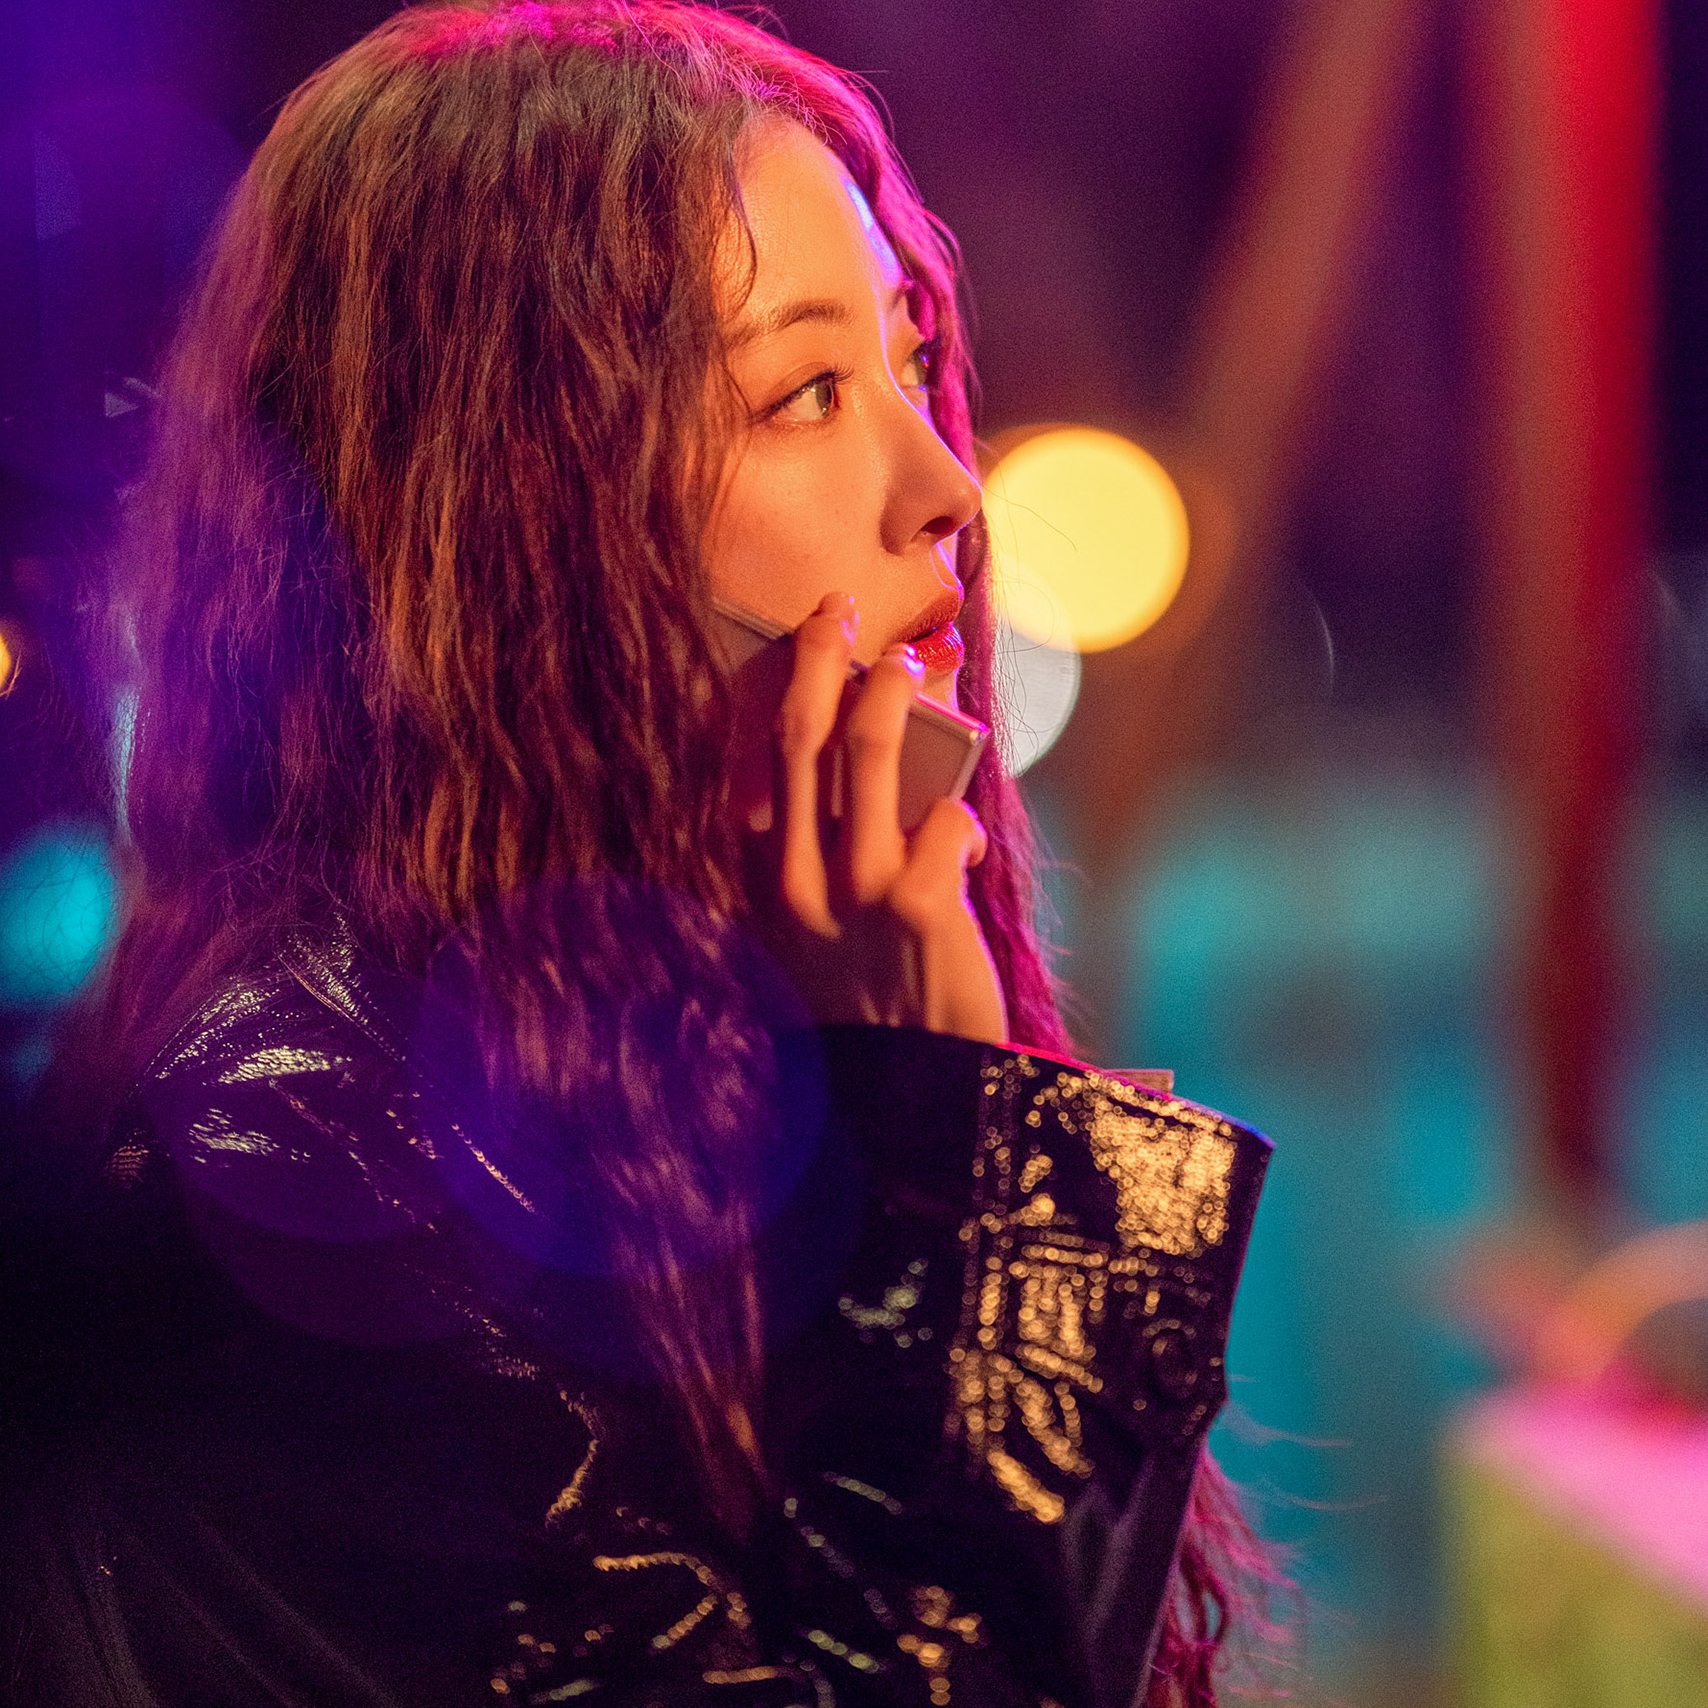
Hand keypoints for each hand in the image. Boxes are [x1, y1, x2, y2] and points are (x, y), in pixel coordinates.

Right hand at [744, 594, 1007, 1045]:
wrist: (910, 1098)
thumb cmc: (869, 1004)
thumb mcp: (815, 934)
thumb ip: (816, 859)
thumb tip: (856, 761)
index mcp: (759, 885)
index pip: (746, 766)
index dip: (770, 693)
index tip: (794, 642)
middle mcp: (792, 882)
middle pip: (797, 736)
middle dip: (818, 658)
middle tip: (837, 609)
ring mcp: (852, 892)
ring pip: (868, 752)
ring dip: (891, 693)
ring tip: (910, 663)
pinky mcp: (917, 904)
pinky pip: (945, 819)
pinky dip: (961, 816)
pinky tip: (962, 839)